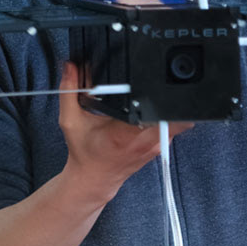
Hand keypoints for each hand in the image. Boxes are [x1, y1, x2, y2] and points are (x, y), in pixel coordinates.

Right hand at [58, 61, 192, 203]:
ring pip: (177, 119)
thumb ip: (69, 91)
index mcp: (125, 133)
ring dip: (167, 106)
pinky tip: (149, 111)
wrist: (94, 179)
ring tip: (151, 98)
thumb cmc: (84, 152)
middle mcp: (146, 139)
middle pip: (174, 113)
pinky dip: (165, 115)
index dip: (159, 97)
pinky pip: (172, 125)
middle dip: (169, 96)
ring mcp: (156, 144)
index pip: (154, 112)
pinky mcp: (160, 145)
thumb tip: (71, 66)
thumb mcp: (70, 121)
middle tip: (156, 85)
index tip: (153, 82)